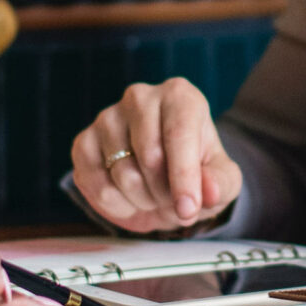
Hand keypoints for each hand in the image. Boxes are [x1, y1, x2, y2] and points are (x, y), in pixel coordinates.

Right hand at [69, 78, 243, 231]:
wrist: (163, 177)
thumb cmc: (196, 172)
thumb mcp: (222, 180)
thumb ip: (221, 183)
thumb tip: (209, 191)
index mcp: (179, 96)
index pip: (178, 134)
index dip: (184, 177)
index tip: (189, 209)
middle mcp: (140, 98)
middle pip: (150, 157)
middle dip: (165, 193)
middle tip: (174, 201)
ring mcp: (107, 118)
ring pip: (123, 174)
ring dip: (143, 200)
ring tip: (153, 195)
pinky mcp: (83, 142)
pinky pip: (95, 185)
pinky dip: (116, 204)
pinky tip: (129, 198)